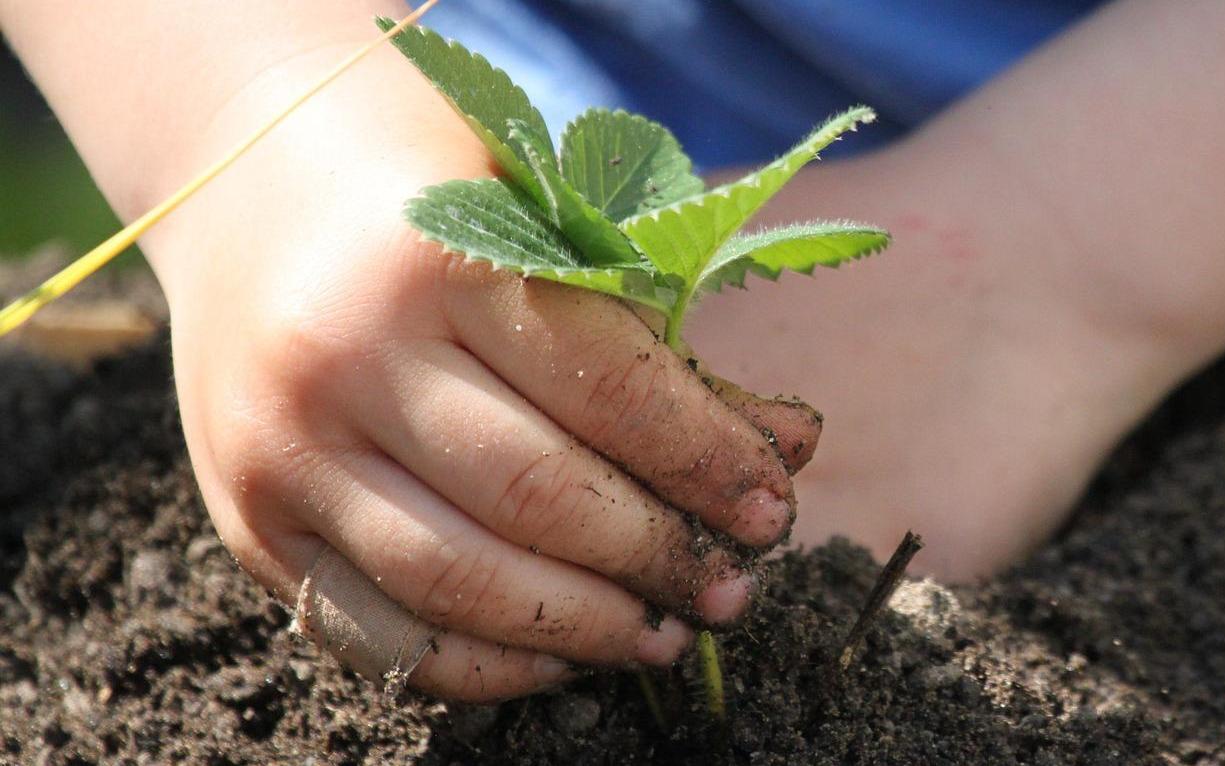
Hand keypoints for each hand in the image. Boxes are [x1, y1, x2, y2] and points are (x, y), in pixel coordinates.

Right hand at [152, 90, 815, 701]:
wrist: (250, 178)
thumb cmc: (440, 195)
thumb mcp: (553, 228)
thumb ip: (661, 343)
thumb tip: (791, 450)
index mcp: (435, 258)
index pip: (605, 387)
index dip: (704, 461)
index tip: (770, 509)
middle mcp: (344, 355)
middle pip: (535, 495)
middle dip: (656, 556)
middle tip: (731, 589)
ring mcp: (284, 447)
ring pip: (458, 580)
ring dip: (585, 627)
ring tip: (665, 634)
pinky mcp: (249, 523)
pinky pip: (380, 635)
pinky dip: (485, 663)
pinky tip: (563, 655)